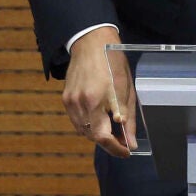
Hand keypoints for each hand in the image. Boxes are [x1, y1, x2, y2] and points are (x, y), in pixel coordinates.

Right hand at [64, 27, 134, 157]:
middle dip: (109, 143)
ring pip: (83, 130)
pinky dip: (89, 125)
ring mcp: (70, 102)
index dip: (115, 148)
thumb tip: (130, 141)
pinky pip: (77, 121)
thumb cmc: (112, 63)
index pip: (103, 137)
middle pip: (92, 136)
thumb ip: (128, 118)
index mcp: (96, 101)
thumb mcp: (126, 89)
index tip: (127, 152)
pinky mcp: (66, 99)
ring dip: (99, 134)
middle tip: (124, 142)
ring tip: (115, 131)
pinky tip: (101, 120)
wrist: (90, 44)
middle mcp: (79, 104)